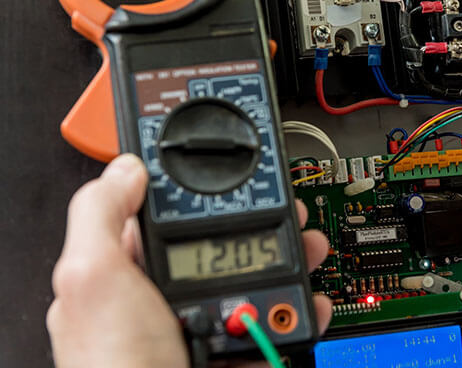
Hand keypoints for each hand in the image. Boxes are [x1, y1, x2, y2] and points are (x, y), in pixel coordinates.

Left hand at [46, 154, 331, 367]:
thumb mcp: (92, 279)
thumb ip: (102, 214)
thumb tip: (124, 169)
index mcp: (126, 276)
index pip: (165, 217)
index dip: (202, 191)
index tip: (235, 173)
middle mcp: (165, 301)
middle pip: (224, 244)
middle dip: (264, 221)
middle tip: (289, 210)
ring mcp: (205, 327)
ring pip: (258, 279)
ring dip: (294, 259)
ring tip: (311, 247)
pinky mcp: (238, 353)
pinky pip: (278, 322)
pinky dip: (302, 310)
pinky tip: (308, 302)